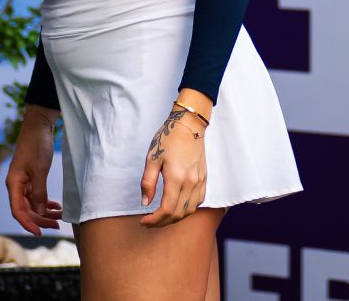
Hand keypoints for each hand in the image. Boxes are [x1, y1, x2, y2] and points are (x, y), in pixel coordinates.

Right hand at [5, 104, 62, 235]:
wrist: (39, 127)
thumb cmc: (36, 146)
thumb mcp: (40, 170)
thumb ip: (40, 192)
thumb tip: (41, 213)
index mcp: (13, 184)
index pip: (17, 211)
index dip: (28, 224)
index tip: (40, 233)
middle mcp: (16, 186)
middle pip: (26, 211)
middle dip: (40, 220)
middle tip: (57, 225)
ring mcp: (24, 183)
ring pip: (32, 205)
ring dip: (45, 213)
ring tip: (60, 217)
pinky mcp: (31, 179)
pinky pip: (37, 197)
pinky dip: (46, 204)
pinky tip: (56, 207)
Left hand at [139, 104, 207, 227]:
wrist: (189, 125)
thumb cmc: (168, 139)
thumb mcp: (152, 158)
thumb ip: (148, 182)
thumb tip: (145, 203)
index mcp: (176, 178)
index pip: (167, 209)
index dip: (154, 220)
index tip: (144, 222)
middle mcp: (191, 183)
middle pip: (178, 214)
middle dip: (162, 222)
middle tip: (149, 223)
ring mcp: (200, 182)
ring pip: (189, 211)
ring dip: (175, 218)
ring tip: (161, 217)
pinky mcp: (204, 179)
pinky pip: (198, 202)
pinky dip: (186, 210)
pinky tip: (176, 207)